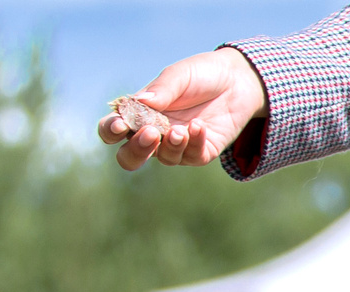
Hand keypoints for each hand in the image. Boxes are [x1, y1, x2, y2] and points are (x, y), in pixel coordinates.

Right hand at [97, 47, 268, 169]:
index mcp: (139, 112)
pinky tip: (199, 127)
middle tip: (150, 134)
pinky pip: (192, 157)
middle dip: (136, 151)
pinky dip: (194, 144)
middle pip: (130, 157)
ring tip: (181, 129)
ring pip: (164, 159)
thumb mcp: (179, 76)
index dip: (111, 131)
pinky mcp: (201, 152)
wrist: (238, 81)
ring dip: (171, 146)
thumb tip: (139, 102)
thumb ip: (160, 90)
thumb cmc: (201, 75)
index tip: (121, 125)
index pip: (112, 129)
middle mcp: (154, 132)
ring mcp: (178, 145)